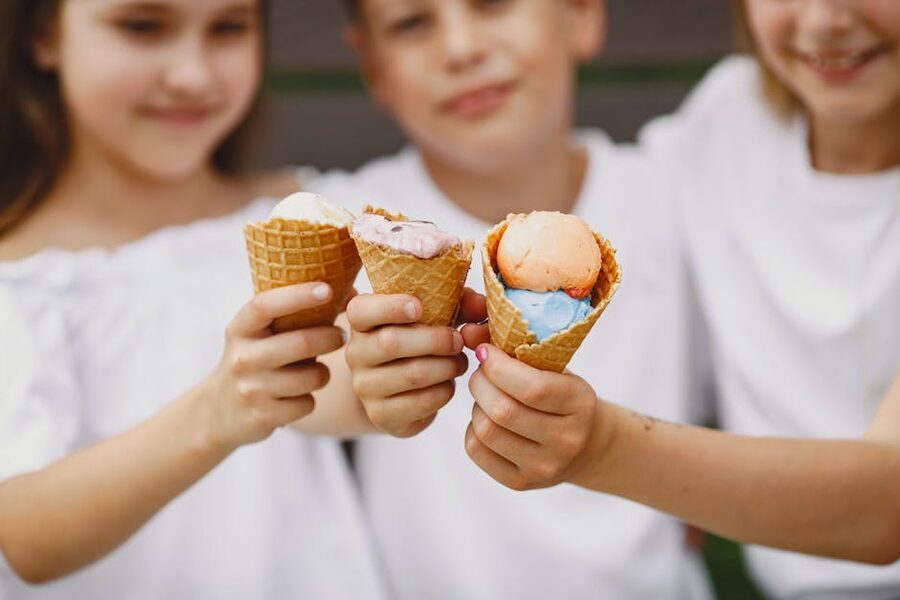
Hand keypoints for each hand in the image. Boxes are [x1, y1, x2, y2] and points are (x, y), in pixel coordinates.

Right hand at [202, 283, 345, 448]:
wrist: (219, 411)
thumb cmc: (258, 359)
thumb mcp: (263, 334)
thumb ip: (299, 315)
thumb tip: (354, 294)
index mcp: (241, 328)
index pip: (266, 305)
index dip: (298, 295)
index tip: (327, 289)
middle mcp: (242, 357)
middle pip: (302, 343)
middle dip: (331, 338)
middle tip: (341, 335)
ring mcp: (251, 388)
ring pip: (312, 377)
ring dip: (323, 372)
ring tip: (316, 370)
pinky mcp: (262, 416)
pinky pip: (308, 403)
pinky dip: (310, 398)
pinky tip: (298, 395)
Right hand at [344, 289, 484, 437]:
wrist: (396, 390)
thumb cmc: (418, 341)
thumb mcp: (435, 316)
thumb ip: (460, 304)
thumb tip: (481, 305)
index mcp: (362, 322)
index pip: (361, 311)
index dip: (389, 307)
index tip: (419, 307)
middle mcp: (355, 354)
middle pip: (392, 343)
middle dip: (435, 340)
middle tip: (458, 340)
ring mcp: (365, 387)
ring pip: (413, 374)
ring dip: (447, 366)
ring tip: (459, 362)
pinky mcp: (381, 414)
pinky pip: (423, 401)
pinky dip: (445, 390)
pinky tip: (448, 383)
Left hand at [465, 344, 605, 490]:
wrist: (588, 445)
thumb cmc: (563, 395)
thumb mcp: (555, 369)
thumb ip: (517, 348)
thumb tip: (468, 333)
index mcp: (580, 404)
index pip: (532, 388)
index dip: (499, 366)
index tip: (485, 351)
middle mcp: (566, 440)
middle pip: (503, 411)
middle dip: (481, 382)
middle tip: (481, 371)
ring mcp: (543, 467)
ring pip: (486, 430)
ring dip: (476, 405)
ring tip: (487, 395)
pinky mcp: (520, 482)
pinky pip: (476, 450)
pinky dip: (472, 428)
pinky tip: (487, 418)